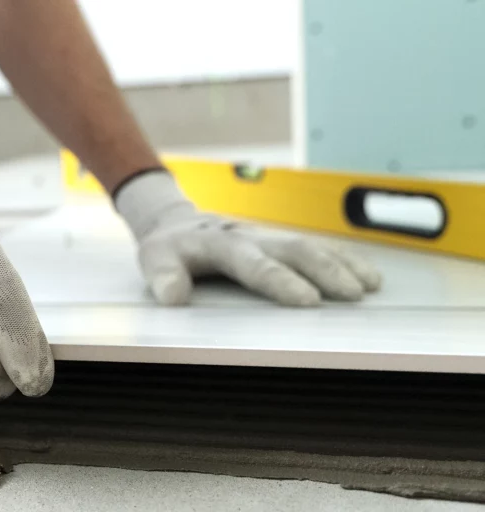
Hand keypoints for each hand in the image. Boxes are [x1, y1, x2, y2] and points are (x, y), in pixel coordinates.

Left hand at [115, 171, 380, 305]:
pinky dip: (345, 260)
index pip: (255, 264)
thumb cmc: (169, 248)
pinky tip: (369, 276)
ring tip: (369, 287)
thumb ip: (162, 276)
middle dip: (325, 270)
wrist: (179, 224)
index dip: (282, 281)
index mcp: (222, 244)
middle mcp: (252, 237)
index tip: (307, 300)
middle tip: (351, 294)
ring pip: (312, 245)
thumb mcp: (154, 259)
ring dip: (343, 264)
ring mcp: (270, 237)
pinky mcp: (281, 242)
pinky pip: (318, 247)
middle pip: (294, 250)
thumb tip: (172, 297)